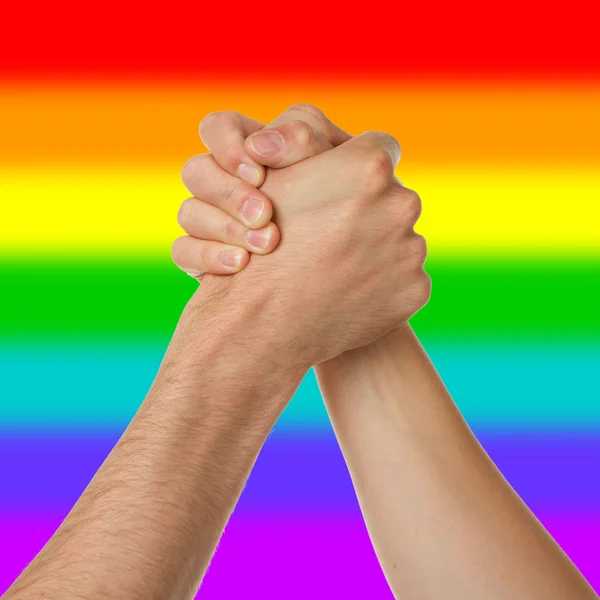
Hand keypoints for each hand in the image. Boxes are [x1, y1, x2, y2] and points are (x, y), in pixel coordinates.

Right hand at [173, 104, 348, 277]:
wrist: (350, 271)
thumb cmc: (353, 210)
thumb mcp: (343, 167)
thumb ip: (307, 140)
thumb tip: (262, 144)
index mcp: (253, 153)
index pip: (220, 128)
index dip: (229, 145)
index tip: (260, 173)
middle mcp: (227, 184)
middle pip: (196, 170)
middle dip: (229, 191)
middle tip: (264, 213)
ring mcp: (212, 222)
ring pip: (188, 211)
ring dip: (224, 225)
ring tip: (267, 243)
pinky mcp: (206, 258)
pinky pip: (183, 251)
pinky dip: (208, 256)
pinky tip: (240, 263)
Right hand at [178, 105, 430, 366]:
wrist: (266, 321)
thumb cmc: (261, 246)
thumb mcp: (274, 181)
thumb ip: (307, 145)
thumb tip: (324, 132)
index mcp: (369, 166)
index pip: (379, 147)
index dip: (357, 166)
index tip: (342, 185)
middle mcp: (401, 202)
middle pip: (392, 195)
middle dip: (370, 209)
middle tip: (334, 233)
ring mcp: (411, 250)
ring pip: (399, 238)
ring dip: (377, 248)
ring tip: (337, 267)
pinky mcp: (417, 289)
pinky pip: (404, 277)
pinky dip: (383, 283)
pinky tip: (349, 291)